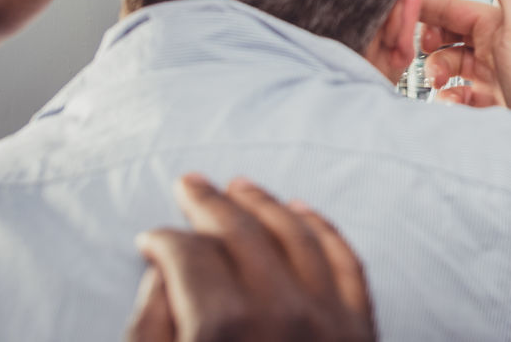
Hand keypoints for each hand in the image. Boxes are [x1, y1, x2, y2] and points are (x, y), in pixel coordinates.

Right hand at [126, 174, 375, 341]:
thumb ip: (150, 328)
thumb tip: (161, 275)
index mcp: (222, 326)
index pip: (189, 253)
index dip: (163, 240)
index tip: (149, 239)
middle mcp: (282, 313)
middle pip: (243, 233)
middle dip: (210, 203)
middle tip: (190, 182)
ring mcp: (329, 321)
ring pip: (297, 235)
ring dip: (266, 204)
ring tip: (241, 186)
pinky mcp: (361, 333)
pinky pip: (346, 263)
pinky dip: (323, 230)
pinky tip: (302, 213)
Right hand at [420, 0, 510, 141]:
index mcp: (499, 23)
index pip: (454, 9)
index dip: (427, 9)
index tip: (401, 13)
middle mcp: (494, 45)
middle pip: (447, 36)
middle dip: (429, 45)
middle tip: (420, 56)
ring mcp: (490, 73)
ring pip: (449, 65)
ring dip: (438, 73)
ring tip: (439, 83)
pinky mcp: (488, 100)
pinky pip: (457, 92)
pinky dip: (450, 96)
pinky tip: (453, 102)